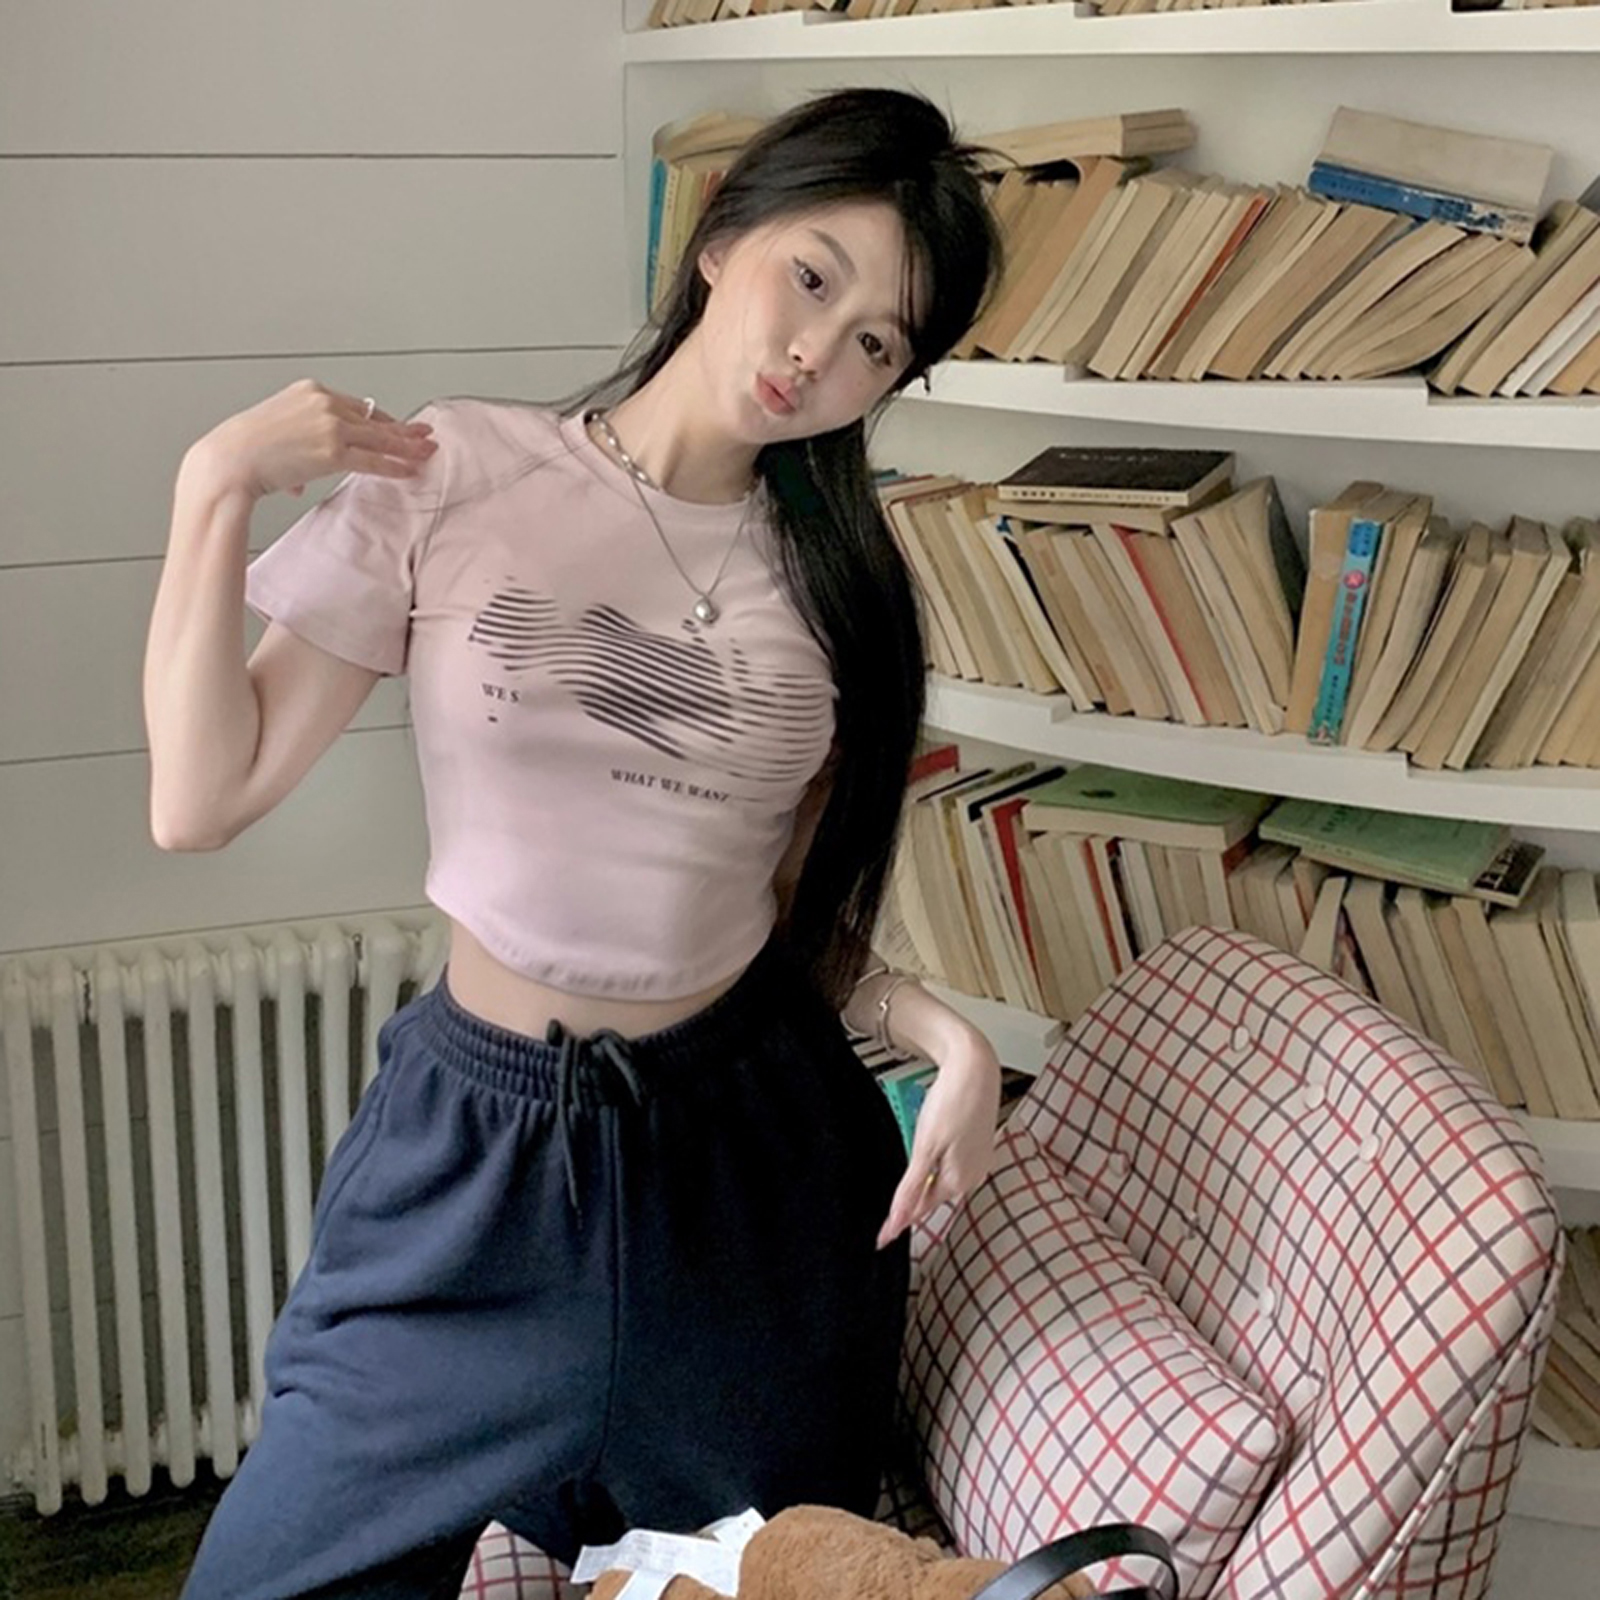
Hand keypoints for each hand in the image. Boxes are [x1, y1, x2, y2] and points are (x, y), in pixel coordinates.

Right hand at [185, 378, 436, 501]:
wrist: (230, 459)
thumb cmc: (244, 449)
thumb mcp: (275, 431)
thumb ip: (296, 446)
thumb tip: (302, 478)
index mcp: (311, 391)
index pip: (357, 405)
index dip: (380, 420)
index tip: (397, 427)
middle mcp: (324, 403)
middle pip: (375, 418)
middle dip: (403, 430)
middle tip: (425, 434)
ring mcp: (331, 426)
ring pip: (380, 438)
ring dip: (407, 448)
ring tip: (427, 453)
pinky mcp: (333, 452)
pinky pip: (373, 460)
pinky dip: (394, 467)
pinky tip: (409, 471)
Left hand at [876, 1025, 1001, 1250]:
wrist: (975, 1064)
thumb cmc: (953, 1101)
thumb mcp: (925, 1147)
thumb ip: (910, 1187)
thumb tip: (898, 1221)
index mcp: (958, 1180)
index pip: (920, 1210)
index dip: (898, 1221)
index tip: (881, 1239)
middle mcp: (971, 1175)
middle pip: (931, 1195)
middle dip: (912, 1203)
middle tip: (888, 1219)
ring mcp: (976, 1159)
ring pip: (941, 1180)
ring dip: (923, 1184)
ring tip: (905, 1193)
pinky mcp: (976, 1143)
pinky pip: (949, 1164)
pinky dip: (935, 1166)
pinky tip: (929, 1157)